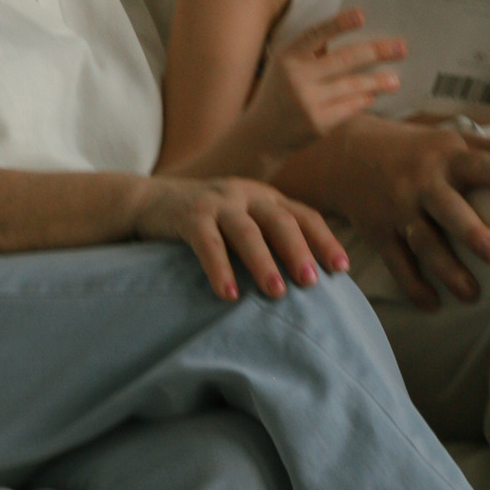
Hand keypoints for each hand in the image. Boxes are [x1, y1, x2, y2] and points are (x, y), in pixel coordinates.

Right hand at [133, 173, 350, 305]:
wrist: (147, 201)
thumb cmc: (206, 221)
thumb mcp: (242, 221)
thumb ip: (269, 237)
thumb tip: (308, 280)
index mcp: (264, 197)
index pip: (303, 215)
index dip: (324, 240)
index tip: (342, 269)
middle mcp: (245, 194)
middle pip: (279, 220)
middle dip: (298, 251)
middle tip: (311, 282)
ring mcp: (216, 203)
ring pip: (246, 231)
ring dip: (263, 262)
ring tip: (276, 293)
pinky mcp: (188, 215)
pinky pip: (206, 243)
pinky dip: (219, 268)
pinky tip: (228, 294)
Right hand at [248, 9, 406, 156]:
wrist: (260, 136)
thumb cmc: (279, 94)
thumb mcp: (284, 67)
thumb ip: (310, 52)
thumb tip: (350, 34)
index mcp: (287, 57)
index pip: (316, 34)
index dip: (339, 24)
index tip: (362, 15)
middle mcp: (296, 77)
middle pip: (344, 59)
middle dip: (377, 51)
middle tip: (401, 47)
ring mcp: (307, 101)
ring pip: (353, 85)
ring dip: (378, 80)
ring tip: (395, 79)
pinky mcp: (318, 123)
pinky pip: (350, 106)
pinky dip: (364, 99)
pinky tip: (374, 95)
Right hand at [297, 113, 489, 310]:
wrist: (348, 154)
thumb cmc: (416, 149)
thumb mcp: (448, 139)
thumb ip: (489, 149)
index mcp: (446, 157)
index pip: (478, 164)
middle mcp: (422, 183)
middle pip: (448, 209)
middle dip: (472, 232)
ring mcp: (398, 209)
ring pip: (424, 243)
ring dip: (447, 271)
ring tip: (472, 294)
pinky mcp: (379, 232)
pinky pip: (397, 264)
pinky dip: (414, 286)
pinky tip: (433, 304)